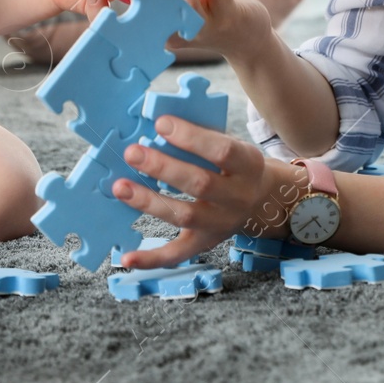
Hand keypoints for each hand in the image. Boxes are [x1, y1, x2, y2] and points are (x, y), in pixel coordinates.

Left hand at [111, 115, 287, 268]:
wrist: (262, 200)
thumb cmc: (236, 164)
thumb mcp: (233, 144)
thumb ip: (202, 136)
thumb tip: (156, 124)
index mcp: (248, 164)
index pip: (222, 151)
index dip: (191, 137)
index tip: (161, 124)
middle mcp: (238, 197)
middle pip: (200, 184)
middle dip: (163, 167)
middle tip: (133, 153)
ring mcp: (221, 223)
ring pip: (184, 216)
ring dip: (149, 202)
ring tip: (121, 187)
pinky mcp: (205, 242)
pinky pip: (178, 254)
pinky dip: (151, 258)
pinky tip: (127, 257)